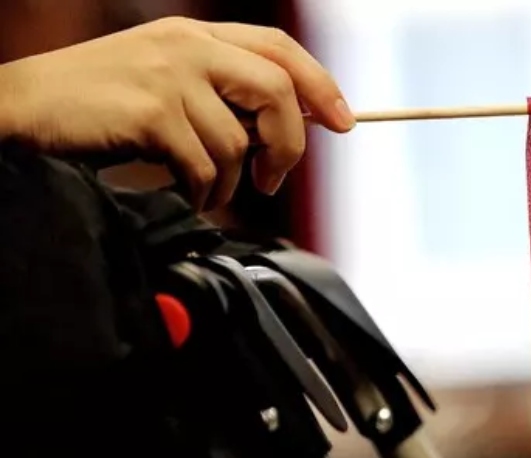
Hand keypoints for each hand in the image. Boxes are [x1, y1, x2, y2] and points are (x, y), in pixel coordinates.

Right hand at [0, 17, 354, 209]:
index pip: (278, 49)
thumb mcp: (162, 84)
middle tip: (272, 178)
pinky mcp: (151, 111)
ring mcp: (167, 75)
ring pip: (237, 141)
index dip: (320, 85)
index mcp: (193, 35)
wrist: (19, 109)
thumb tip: (283, 131)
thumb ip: (219, 95)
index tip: (343, 122)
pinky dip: (201, 192)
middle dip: (289, 143)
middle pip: (277, 90)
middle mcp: (185, 46)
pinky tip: (183, 192)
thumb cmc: (93, 108)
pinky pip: (204, 166)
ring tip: (204, 191)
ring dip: (228, 182)